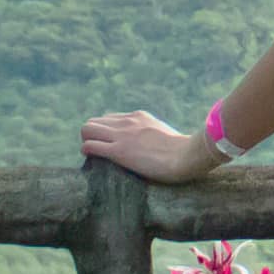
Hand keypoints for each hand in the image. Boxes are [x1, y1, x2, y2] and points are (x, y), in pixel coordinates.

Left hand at [82, 110, 224, 186]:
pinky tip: (89, 156)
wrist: (186, 155)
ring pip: (87, 129)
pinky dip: (86, 150)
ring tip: (91, 153)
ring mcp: (122, 136)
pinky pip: (91, 146)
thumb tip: (150, 145)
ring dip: (86, 140)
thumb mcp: (164, 133)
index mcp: (138, 117)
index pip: (109, 118)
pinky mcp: (119, 152)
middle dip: (91, 135)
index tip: (107, 143)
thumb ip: (152, 134)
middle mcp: (127, 122)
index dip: (105, 131)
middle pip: (94, 121)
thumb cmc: (181, 150)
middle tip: (97, 149)